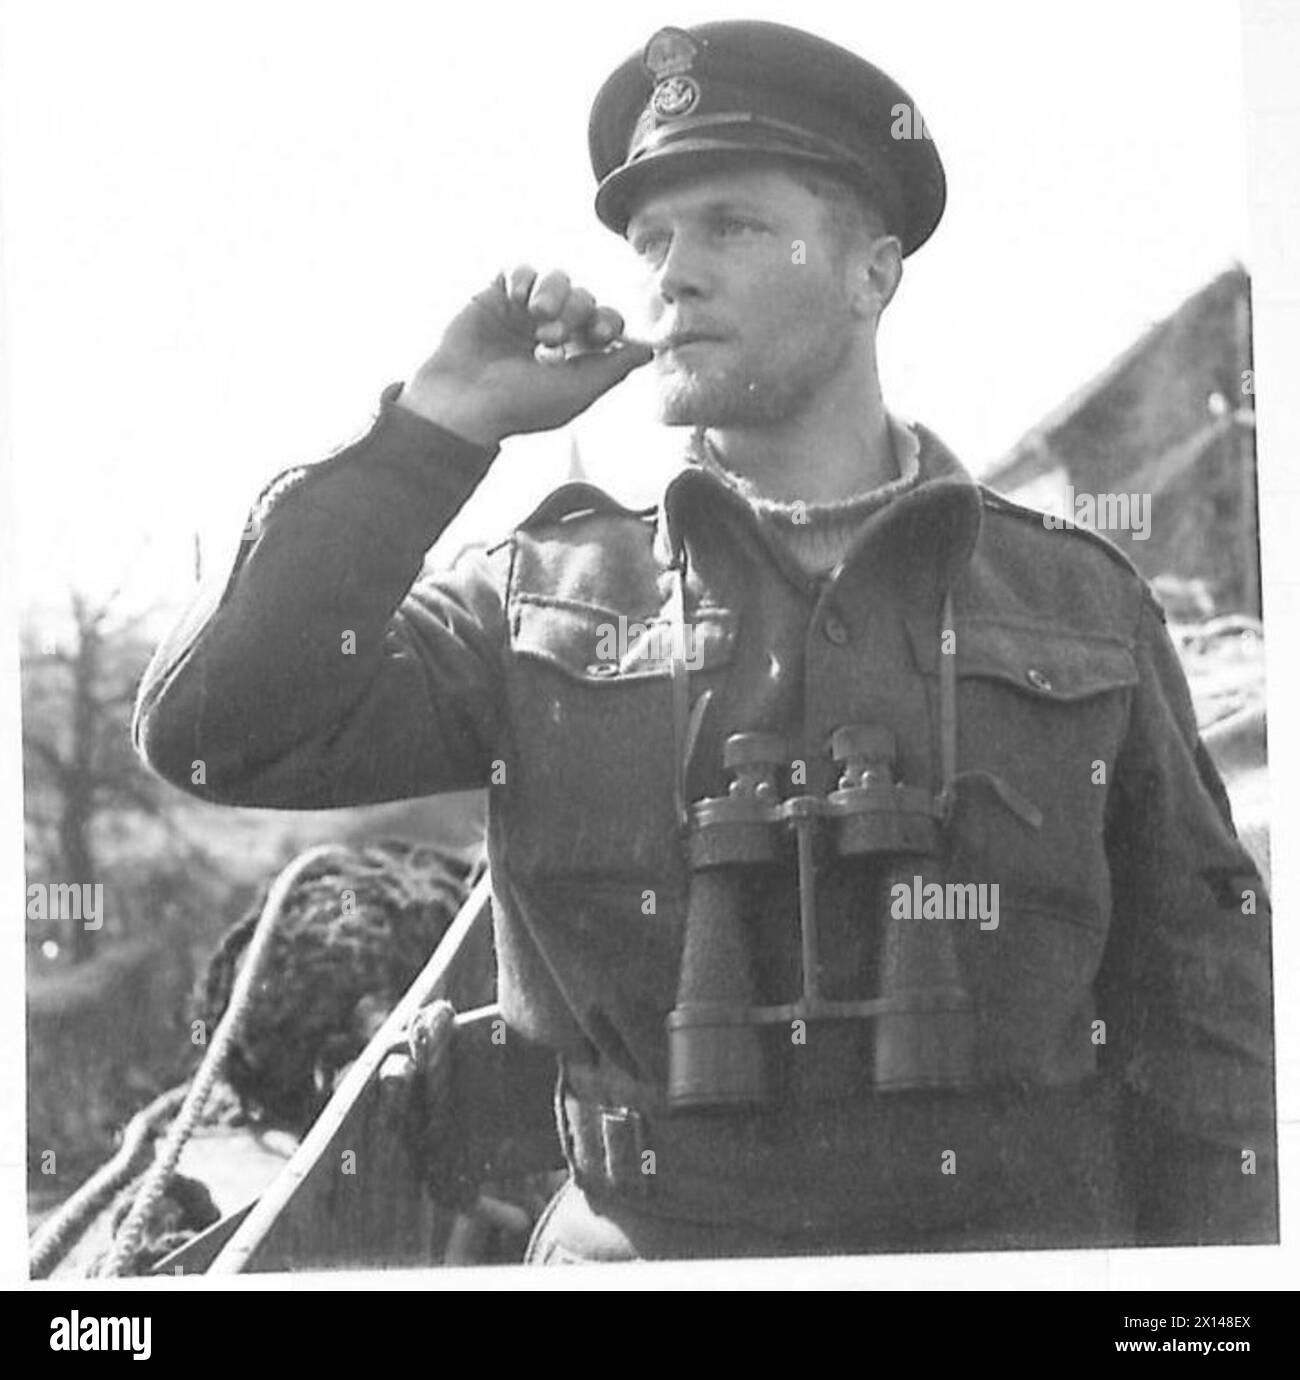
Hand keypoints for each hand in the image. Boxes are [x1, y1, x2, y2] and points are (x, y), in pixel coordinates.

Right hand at [397, 266, 653, 445]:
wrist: (462, 403)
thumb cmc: (520, 405)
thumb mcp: (577, 391)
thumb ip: (614, 368)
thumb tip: (649, 349)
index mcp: (574, 356)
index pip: (605, 322)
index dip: (607, 321)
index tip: (597, 335)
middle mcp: (550, 332)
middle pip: (584, 298)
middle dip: (576, 310)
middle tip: (552, 336)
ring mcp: (522, 314)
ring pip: (556, 279)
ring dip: (554, 292)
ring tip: (537, 315)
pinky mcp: (494, 298)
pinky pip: (520, 270)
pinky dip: (524, 277)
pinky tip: (518, 299)